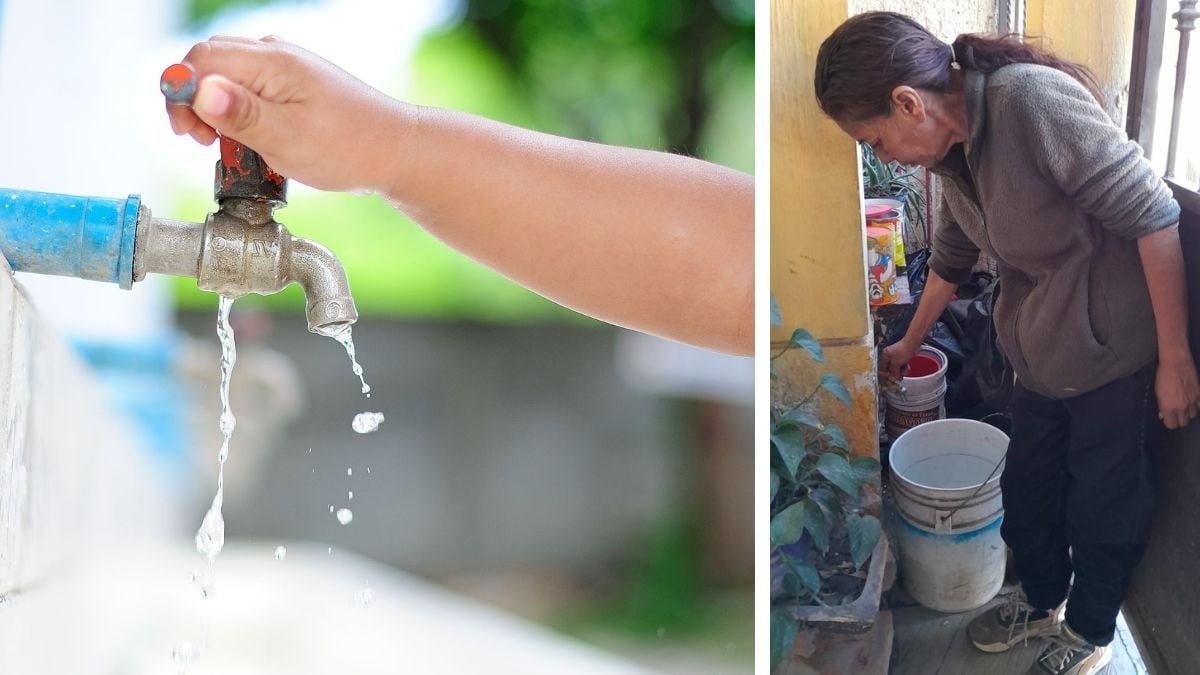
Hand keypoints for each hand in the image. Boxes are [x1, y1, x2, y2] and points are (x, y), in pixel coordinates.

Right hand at [166, 36, 406, 193]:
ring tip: (226, 143)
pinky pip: (249, 86)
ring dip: (215, 107)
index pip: (200, 60)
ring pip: (227, 75)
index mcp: (272, 61)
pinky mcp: (293, 83)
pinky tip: (248, 137)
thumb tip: (198, 91)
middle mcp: (276, 54)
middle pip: (209, 61)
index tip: (188, 133)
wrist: (395, 151)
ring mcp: (286, 67)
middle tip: (203, 141)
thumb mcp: (287, 138)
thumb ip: (240, 115)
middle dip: (194, 100)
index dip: (182, 94)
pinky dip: (237, 110)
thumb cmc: (348, 148)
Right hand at [880, 338, 919, 381]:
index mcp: (884, 356)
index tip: (890, 379)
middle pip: (890, 369)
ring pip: (897, 367)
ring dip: (901, 370)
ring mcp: (896, 356)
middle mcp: (889, 356)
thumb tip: (895, 377)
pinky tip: (907, 366)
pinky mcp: (902, 357)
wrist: (912, 344)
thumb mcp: (896, 363)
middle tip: (900, 376)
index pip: (883, 368)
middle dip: (896, 373)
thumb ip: (894, 372)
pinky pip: (901, 365)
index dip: (886, 374)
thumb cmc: (903, 350)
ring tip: (905, 369)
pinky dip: (904, 367)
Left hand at [1156, 355, 1199, 429]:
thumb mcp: (1158, 392)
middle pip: (1183, 423)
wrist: (1176, 362)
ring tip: (1183, 406)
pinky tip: (1191, 401)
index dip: (1169, 422)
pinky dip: (1196, 405)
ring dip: (1188, 412)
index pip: (1171, 425)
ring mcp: (1192, 401)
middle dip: (1179, 419)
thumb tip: (1163, 415)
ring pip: (1193, 415)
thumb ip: (1161, 406)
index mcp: (1169, 408)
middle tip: (1175, 413)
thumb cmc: (1163, 375)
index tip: (1167, 418)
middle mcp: (1182, 407)